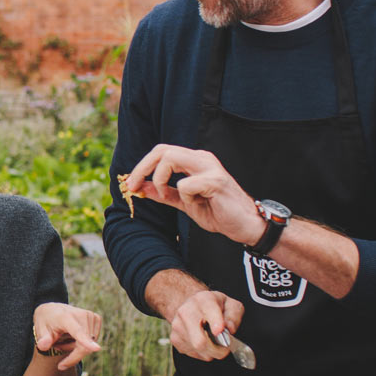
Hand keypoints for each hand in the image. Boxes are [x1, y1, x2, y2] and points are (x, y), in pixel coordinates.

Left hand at [32, 302, 102, 371]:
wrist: (52, 310)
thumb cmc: (46, 322)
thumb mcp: (40, 330)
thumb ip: (43, 339)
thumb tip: (43, 346)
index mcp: (65, 317)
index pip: (77, 332)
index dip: (86, 342)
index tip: (97, 349)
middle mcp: (81, 314)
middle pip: (83, 347)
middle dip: (71, 355)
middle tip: (56, 347)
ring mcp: (91, 315)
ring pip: (88, 346)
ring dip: (75, 349)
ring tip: (63, 339)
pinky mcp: (97, 318)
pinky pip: (93, 341)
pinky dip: (83, 343)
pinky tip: (73, 336)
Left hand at [125, 144, 265, 245]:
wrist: (246, 225)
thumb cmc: (219, 212)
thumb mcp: (185, 203)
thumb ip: (165, 193)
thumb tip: (141, 187)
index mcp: (195, 160)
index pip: (162, 152)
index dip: (142, 166)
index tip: (130, 184)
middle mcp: (202, 158)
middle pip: (162, 150)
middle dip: (142, 168)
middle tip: (134, 186)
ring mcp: (210, 167)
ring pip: (170, 158)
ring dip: (161, 179)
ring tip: (169, 196)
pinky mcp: (215, 181)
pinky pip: (185, 184)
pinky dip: (184, 197)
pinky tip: (197, 204)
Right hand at [162, 289, 243, 360]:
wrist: (192, 307)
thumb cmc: (213, 307)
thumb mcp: (230, 305)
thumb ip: (234, 315)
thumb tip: (229, 328)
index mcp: (203, 299)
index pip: (209, 310)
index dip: (215, 323)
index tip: (220, 331)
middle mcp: (186, 311)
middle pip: (200, 340)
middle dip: (217, 349)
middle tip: (225, 348)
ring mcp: (178, 326)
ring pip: (198, 349)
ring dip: (211, 352)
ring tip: (215, 342)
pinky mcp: (175, 339)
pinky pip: (193, 354)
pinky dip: (203, 353)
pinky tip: (205, 343)